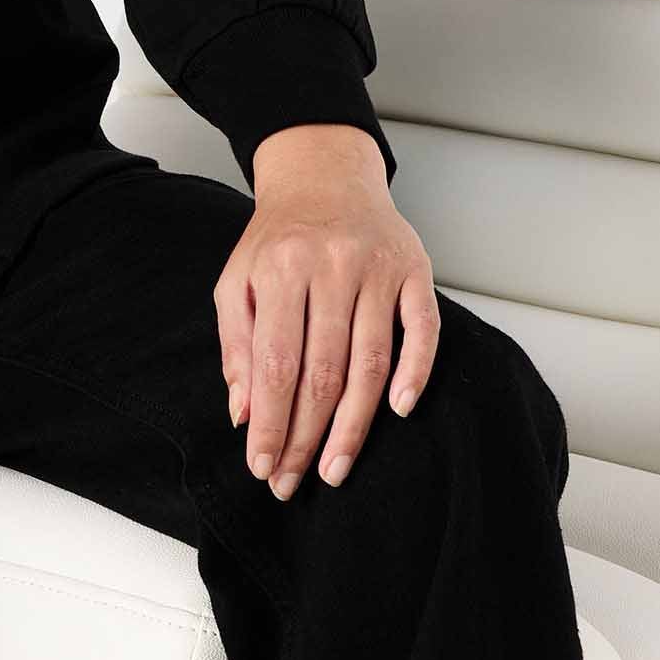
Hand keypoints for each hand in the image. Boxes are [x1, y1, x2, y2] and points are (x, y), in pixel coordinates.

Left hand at [215, 125, 439, 499]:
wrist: (325, 177)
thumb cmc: (276, 240)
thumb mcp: (238, 279)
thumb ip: (237, 344)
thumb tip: (243, 413)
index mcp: (281, 268)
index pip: (276, 362)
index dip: (271, 421)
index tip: (263, 466)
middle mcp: (332, 266)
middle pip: (323, 370)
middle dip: (307, 435)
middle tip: (295, 481)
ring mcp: (378, 269)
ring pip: (370, 361)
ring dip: (354, 424)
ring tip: (336, 468)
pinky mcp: (416, 270)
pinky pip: (422, 330)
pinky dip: (415, 372)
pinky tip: (399, 410)